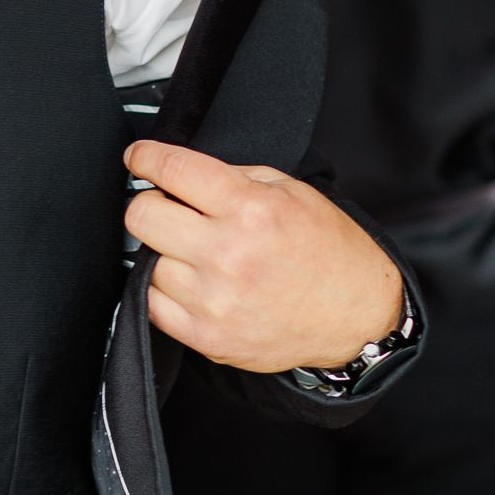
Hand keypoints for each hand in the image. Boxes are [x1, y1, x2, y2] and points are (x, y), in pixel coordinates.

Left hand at [124, 140, 404, 373]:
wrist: (355, 315)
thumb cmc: (328, 251)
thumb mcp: (292, 192)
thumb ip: (235, 178)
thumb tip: (182, 174)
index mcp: (250, 210)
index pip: (173, 170)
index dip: (146, 157)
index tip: (139, 157)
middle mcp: (227, 254)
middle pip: (141, 216)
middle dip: (151, 203)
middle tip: (170, 207)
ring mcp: (214, 300)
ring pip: (145, 261)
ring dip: (163, 251)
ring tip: (194, 252)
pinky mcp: (207, 337)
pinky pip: (152, 304)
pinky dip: (164, 289)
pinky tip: (190, 281)